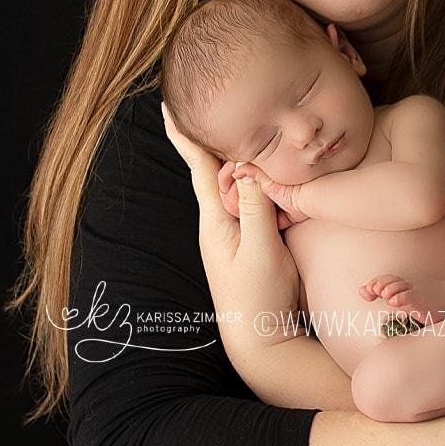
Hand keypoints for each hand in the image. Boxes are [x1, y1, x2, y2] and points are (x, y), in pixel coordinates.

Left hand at [163, 104, 302, 321]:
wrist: (262, 340)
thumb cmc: (258, 298)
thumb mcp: (261, 250)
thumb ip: (256, 207)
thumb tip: (250, 166)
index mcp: (216, 220)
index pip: (199, 167)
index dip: (185, 134)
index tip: (169, 105)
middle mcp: (221, 221)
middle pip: (221, 168)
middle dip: (225, 140)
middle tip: (231, 108)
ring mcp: (235, 232)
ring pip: (241, 184)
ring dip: (248, 163)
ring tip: (259, 138)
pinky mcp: (253, 241)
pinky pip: (255, 202)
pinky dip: (263, 186)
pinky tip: (275, 179)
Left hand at [359, 274, 444, 323]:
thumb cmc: (429, 298)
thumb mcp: (406, 295)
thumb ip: (384, 291)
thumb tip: (361, 290)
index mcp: (405, 284)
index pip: (388, 279)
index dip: (377, 283)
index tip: (368, 291)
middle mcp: (412, 286)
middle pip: (394, 281)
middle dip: (382, 284)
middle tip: (374, 290)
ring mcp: (422, 293)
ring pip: (405, 290)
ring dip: (393, 290)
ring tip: (385, 294)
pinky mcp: (429, 304)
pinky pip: (417, 300)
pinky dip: (406, 299)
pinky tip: (396, 301)